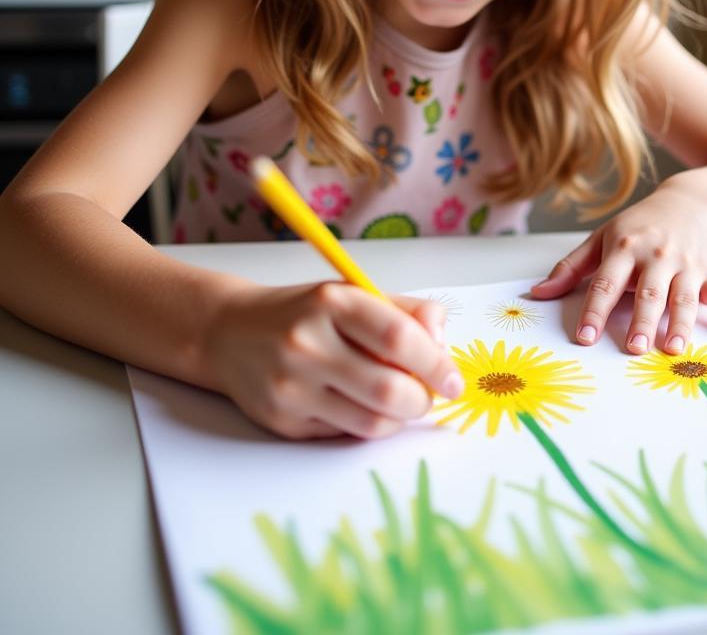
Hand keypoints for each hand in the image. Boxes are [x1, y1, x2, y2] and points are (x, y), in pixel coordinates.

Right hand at [204, 281, 464, 439]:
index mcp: (332, 301)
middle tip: (428, 396)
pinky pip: (346, 435)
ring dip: (400, 419)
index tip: (453, 379)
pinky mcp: (283, 421)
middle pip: (390, 390)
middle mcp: (307, 343)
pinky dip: (369, 426)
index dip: (437, 363)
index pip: (399, 337)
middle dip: (423, 400)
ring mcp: (291, 386)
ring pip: (372, 422)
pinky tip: (362, 405)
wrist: (230, 333)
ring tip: (401, 402)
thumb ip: (407, 313)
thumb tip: (442, 346)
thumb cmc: (307, 313)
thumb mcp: (356, 294)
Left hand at [530, 182, 706, 353]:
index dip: (595, 311)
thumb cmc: (642, 224)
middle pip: (648, 293)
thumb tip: (538, 293)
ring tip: (674, 349)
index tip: (585, 337)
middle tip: (634, 349)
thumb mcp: (603, 237)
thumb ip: (571, 267)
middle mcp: (656, 255)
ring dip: (680, 324)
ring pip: (683, 297)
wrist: (694, 200)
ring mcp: (687, 263)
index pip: (606, 283)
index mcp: (624, 247)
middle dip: (642, 322)